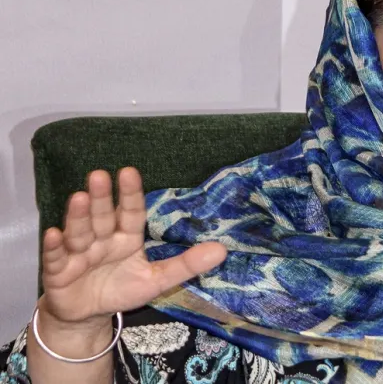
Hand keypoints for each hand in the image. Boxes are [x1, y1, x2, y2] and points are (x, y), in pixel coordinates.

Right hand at [40, 168, 226, 325]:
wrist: (87, 315)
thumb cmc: (121, 289)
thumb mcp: (157, 279)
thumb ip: (186, 265)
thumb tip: (222, 250)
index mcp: (126, 237)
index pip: (131, 213)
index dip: (130, 194)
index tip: (129, 172)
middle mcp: (102, 240)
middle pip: (103, 216)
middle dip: (102, 197)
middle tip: (100, 175)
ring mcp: (78, 253)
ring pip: (80, 232)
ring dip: (79, 216)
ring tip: (80, 197)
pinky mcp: (58, 272)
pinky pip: (55, 257)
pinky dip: (54, 246)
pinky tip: (54, 233)